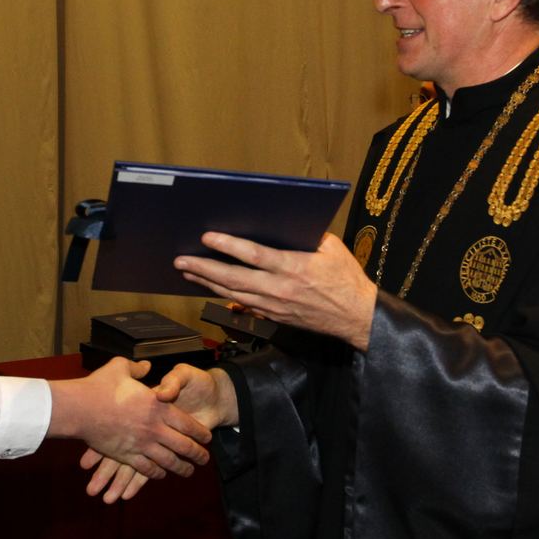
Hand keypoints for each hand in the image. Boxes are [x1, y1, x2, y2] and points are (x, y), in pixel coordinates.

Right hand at [77, 364, 236, 502]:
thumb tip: (146, 367)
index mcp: (158, 406)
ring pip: (168, 461)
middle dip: (197, 454)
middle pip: (183, 446)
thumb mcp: (121, 367)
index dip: (200, 432)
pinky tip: (161, 474)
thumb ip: (137, 368)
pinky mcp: (126, 455)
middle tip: (204, 460)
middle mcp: (154, 427)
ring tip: (188, 472)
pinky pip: (147, 468)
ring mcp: (141, 444)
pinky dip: (156, 473)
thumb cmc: (99, 386)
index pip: (187, 423)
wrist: (78, 408)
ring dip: (181, 468)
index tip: (207, 438)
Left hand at [175, 232, 377, 349]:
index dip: (228, 246)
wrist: (356, 318)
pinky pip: (243, 304)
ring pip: (233, 294)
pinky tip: (209, 287)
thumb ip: (306, 236)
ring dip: (207, 283)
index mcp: (294, 267)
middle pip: (234, 278)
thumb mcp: (332, 249)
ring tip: (187, 272)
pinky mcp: (275, 316)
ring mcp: (275, 306)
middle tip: (181, 260)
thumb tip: (283, 221)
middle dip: (204, 268)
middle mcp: (280, 288)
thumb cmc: (346, 279)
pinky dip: (223, 295)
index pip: (254, 255)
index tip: (207, 237)